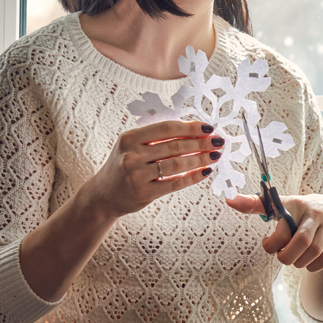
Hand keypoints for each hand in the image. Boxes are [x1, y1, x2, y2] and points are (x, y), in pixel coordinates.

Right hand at [87, 120, 222, 219]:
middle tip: (219, 141)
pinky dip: (193, 177)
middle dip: (201, 143)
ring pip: (177, 164)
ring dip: (201, 159)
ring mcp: (137, 175)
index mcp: (129, 138)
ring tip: (215, 155)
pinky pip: (175, 183)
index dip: (191, 127)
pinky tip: (206, 172)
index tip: (209, 127)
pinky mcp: (144, 193)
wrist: (103, 195)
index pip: (167, 128)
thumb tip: (193, 129)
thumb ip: (156, 138)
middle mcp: (132, 155)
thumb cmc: (124, 166)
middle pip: (175, 146)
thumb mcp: (132, 146)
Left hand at [228, 192, 322, 271]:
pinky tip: (306, 264)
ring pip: (315, 252)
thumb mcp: (279, 204)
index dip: (272, 243)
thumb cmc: (298, 210)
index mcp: (296, 204)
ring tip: (294, 260)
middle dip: (287, 256)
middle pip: (302, 241)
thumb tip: (229, 199)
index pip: (283, 227)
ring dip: (299, 262)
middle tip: (281, 257)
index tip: (266, 243)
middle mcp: (315, 213)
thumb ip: (255, 203)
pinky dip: (313, 266)